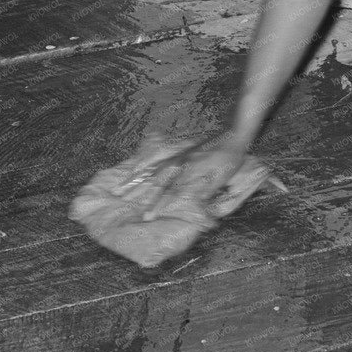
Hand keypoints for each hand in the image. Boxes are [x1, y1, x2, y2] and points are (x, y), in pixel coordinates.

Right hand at [112, 133, 248, 218]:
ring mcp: (178, 156)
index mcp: (190, 170)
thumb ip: (205, 194)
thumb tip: (197, 211)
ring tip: (118, 189)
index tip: (147, 216)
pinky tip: (133, 171)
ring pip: (151, 169)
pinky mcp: (178, 152)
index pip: (170, 191)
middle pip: (154, 180)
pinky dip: (142, 166)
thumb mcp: (221, 179)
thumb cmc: (229, 161)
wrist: (233, 135)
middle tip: (119, 202)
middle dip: (137, 192)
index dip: (158, 205)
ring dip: (134, 180)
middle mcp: (180, 163)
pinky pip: (156, 160)